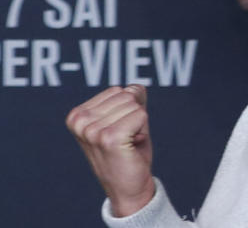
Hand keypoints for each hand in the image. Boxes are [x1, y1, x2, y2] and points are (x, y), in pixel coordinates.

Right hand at [66, 85, 154, 216]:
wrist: (129, 187)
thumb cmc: (128, 152)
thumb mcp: (126, 119)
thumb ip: (131, 98)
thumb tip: (136, 87)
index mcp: (77, 115)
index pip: (119, 90)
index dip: (129, 110)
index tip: (120, 132)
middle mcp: (80, 121)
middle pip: (127, 95)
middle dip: (134, 116)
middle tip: (126, 139)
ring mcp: (92, 130)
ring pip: (134, 105)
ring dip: (138, 125)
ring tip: (127, 144)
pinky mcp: (108, 138)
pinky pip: (140, 115)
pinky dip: (142, 131)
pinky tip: (130, 146)